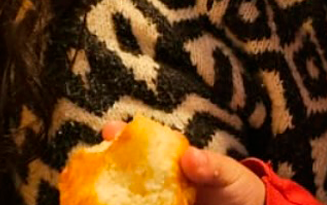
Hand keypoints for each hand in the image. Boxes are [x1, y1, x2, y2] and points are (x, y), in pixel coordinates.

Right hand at [101, 122, 265, 204]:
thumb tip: (190, 156)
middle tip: (89, 174)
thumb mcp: (229, 174)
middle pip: (124, 176)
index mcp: (173, 163)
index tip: (109, 130)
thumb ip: (212, 167)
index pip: (144, 146)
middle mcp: (158, 184)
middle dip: (106, 172)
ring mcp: (156, 201)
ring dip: (110, 196)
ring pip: (127, 199)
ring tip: (94, 199)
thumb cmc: (237, 189)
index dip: (123, 136)